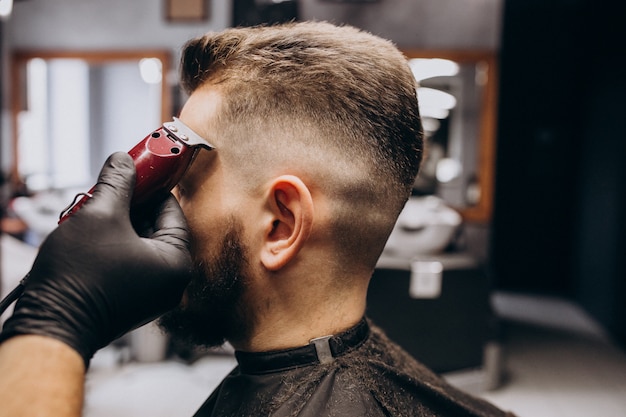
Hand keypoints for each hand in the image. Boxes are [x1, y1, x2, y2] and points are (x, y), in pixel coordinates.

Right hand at [0, 152, 192, 366]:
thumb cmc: (80, 275)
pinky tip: (90, 234)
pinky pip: (130, 262)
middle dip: (131, 205)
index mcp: (177, 263)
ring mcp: (152, 294)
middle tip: (109, 188)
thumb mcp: (100, 215)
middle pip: (156, 228)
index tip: (137, 169)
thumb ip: (118, 183)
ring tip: (93, 211)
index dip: (153, 186)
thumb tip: (124, 159)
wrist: (52, 325)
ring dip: (118, 224)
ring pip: (140, 243)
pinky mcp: (131, 301)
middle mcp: (171, 282)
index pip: (172, 211)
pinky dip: (113, 244)